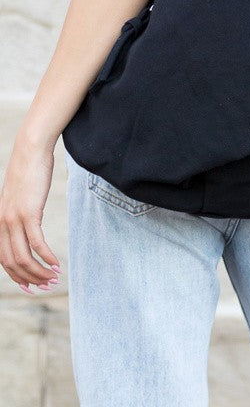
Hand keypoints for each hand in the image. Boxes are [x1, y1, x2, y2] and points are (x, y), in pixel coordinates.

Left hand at [0, 136, 60, 292]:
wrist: (31, 150)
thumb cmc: (28, 171)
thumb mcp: (19, 197)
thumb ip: (19, 213)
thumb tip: (28, 224)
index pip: (3, 260)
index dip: (17, 277)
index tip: (32, 286)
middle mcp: (1, 224)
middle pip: (13, 263)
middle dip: (29, 279)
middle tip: (46, 287)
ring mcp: (14, 219)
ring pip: (23, 257)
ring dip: (39, 272)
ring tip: (54, 278)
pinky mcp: (29, 213)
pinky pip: (37, 243)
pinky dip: (46, 257)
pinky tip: (56, 264)